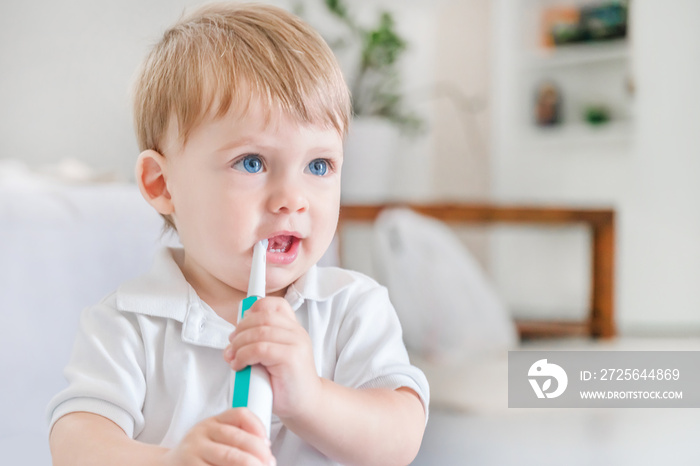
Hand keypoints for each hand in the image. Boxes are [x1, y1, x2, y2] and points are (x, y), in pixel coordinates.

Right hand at [162, 409, 274, 465]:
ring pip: (228, 457)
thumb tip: (266, 453)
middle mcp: (201, 433)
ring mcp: (193, 453)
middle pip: (236, 439)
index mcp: (212, 422)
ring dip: (249, 465)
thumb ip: (237, 438)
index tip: (268, 443)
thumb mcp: (214, 439)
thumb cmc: (200, 455)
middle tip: (270, 463)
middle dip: (258, 453)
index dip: (258, 427)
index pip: (240, 415)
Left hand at [224, 297, 321, 419]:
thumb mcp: (272, 357)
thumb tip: (234, 335)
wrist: (306, 404)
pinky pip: (260, 348)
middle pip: (262, 317)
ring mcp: (296, 343)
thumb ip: (260, 342)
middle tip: (231, 346)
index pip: (275, 305)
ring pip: (259, 332)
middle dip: (240, 330)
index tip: (241, 325)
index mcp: (293, 329)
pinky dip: (243, 355)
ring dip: (239, 345)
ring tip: (233, 358)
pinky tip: (239, 365)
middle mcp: (297, 333)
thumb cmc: (285, 384)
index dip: (254, 308)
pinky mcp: (291, 358)